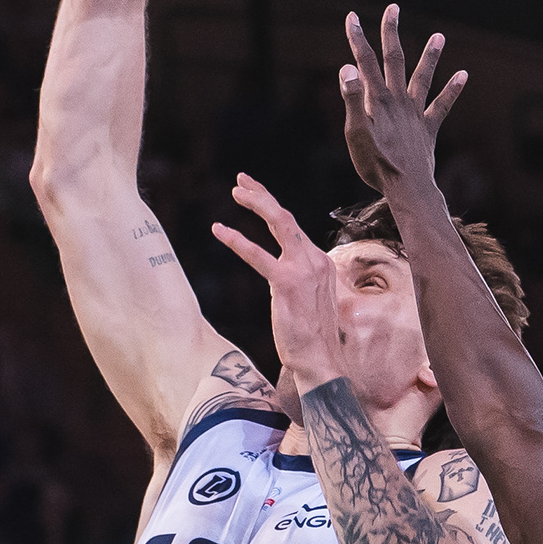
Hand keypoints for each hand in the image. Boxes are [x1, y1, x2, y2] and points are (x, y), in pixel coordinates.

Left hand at [209, 173, 342, 384]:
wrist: (323, 362)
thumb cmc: (314, 340)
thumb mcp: (312, 303)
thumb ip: (301, 285)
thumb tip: (285, 281)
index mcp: (322, 264)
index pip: (294, 230)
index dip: (273, 210)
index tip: (256, 197)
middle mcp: (316, 260)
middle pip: (287, 218)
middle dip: (263, 195)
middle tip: (241, 182)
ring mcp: (304, 269)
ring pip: (279, 223)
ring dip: (256, 202)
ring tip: (236, 191)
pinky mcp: (287, 283)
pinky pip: (258, 255)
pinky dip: (237, 240)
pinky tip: (219, 230)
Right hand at [340, 5, 464, 192]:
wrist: (407, 187)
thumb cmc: (376, 165)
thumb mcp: (355, 133)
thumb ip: (351, 99)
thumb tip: (348, 67)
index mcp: (376, 100)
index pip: (364, 62)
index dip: (357, 38)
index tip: (352, 17)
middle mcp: (398, 100)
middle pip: (394, 59)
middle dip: (391, 33)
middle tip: (393, 9)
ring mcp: (415, 113)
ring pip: (422, 77)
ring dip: (430, 56)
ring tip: (440, 36)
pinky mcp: (428, 128)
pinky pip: (442, 105)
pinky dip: (453, 90)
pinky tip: (464, 74)